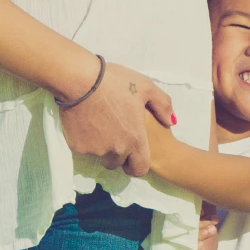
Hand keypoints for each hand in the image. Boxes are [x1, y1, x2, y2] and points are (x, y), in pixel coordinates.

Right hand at [58, 59, 172, 178]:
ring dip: (101, 146)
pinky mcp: (77, 147)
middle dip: (117, 153)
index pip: (139, 169)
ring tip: (99, 123)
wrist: (79, 80)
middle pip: (117, 162)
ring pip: (100, 155)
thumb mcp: (146, 87)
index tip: (132, 156)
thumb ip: (163, 106)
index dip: (136, 165)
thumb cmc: (115, 82)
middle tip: (113, 131)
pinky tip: (85, 121)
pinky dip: (85, 139)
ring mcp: (96, 150)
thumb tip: (171, 121)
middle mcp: (116, 150)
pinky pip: (83, 148)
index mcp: (135, 140)